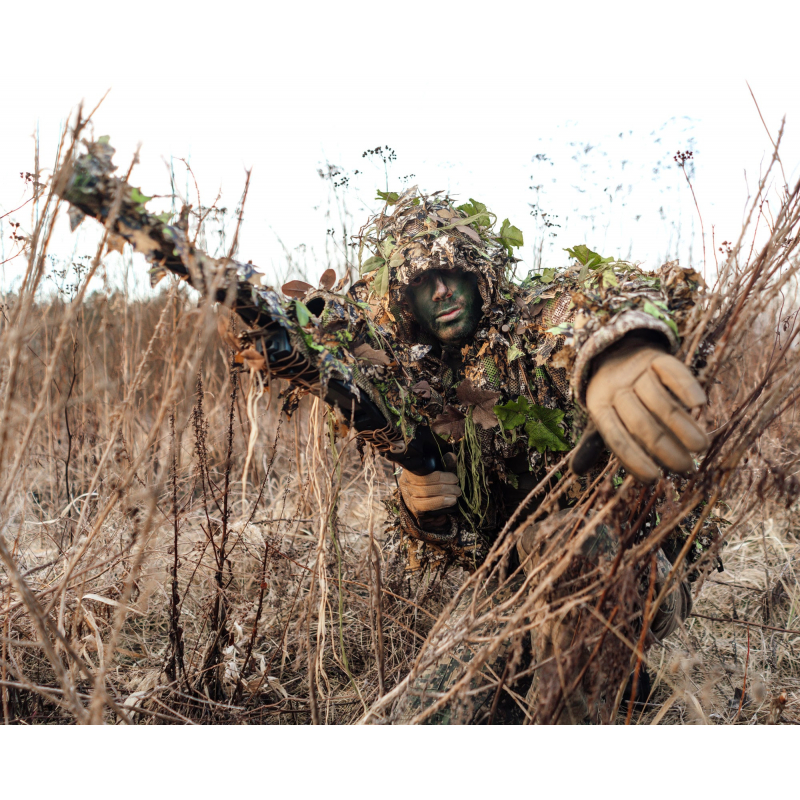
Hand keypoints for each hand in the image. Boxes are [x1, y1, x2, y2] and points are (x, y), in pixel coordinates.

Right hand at [398, 460, 461, 519]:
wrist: (426, 500)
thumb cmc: (433, 482)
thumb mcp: (439, 471)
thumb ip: (445, 464)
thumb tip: (452, 457)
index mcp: (411, 468)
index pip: (422, 470)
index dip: (439, 475)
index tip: (454, 479)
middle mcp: (406, 481)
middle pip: (424, 483)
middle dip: (444, 486)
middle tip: (458, 489)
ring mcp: (407, 495)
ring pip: (424, 493)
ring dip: (443, 495)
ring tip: (456, 495)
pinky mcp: (412, 507)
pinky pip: (424, 505)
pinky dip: (439, 503)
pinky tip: (449, 502)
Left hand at [585, 338, 708, 482]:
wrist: (618, 351)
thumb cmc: (614, 397)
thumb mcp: (601, 416)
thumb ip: (593, 444)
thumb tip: (575, 471)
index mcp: (599, 407)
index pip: (616, 437)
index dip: (634, 459)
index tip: (653, 479)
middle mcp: (615, 389)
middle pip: (640, 423)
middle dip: (663, 448)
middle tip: (686, 467)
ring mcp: (636, 372)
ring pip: (659, 401)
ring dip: (681, 426)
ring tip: (700, 447)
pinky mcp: (656, 357)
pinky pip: (673, 372)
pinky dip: (686, 388)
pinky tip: (700, 405)